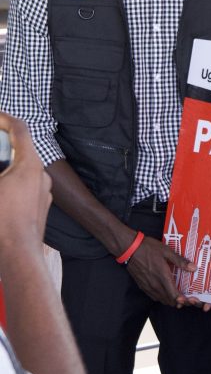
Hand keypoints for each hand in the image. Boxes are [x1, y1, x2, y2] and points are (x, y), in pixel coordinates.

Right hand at [0, 114, 51, 263]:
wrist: (17, 256)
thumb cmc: (0, 221)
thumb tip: (1, 167)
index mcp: (29, 165)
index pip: (19, 129)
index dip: (4, 118)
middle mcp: (40, 175)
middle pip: (19, 148)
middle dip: (0, 144)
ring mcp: (43, 191)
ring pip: (22, 168)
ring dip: (4, 165)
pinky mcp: (39, 206)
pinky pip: (24, 186)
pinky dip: (8, 181)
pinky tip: (0, 190)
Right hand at [124, 236, 196, 306]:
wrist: (129, 249)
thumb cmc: (149, 248)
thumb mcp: (167, 251)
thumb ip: (180, 261)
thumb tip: (194, 268)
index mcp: (162, 276)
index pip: (173, 295)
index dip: (181, 300)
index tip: (188, 300)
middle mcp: (155, 284)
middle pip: (168, 300)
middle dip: (178, 302)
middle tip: (186, 299)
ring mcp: (147, 286)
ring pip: (160, 299)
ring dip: (169, 300)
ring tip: (177, 297)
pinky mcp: (142, 286)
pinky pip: (153, 296)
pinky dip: (161, 298)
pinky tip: (165, 293)